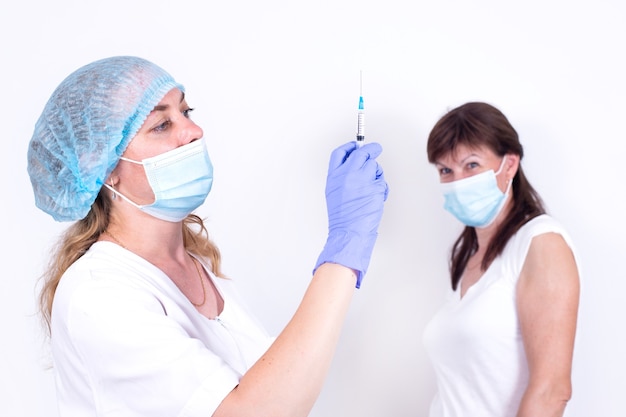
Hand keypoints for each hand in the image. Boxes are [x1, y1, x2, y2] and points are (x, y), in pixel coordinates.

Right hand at [314, 141, 388, 287]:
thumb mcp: (334, 192)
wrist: (348, 232)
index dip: (349, 146)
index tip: (356, 145)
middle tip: (376, 149)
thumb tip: (355, 163)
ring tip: (372, 188)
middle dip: (371, 149)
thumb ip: (342, 176)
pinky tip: (376, 198)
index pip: (340, 153)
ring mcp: (361, 180)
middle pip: (361, 154)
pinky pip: (382, 181)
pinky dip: (381, 188)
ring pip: (374, 166)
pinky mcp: (374, 187)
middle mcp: (347, 175)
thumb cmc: (342, 217)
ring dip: (376, 174)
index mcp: (334, 176)